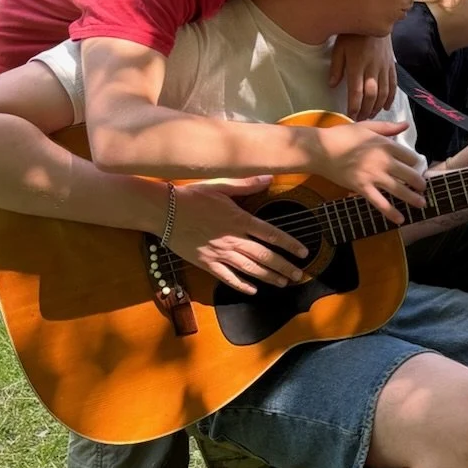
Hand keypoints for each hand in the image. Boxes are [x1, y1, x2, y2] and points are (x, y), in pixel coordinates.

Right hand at [169, 181, 310, 293]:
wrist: (164, 211)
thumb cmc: (192, 196)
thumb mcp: (221, 185)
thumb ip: (247, 184)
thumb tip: (269, 178)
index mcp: (240, 220)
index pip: (272, 235)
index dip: (290, 245)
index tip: (304, 253)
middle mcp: (233, 239)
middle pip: (265, 256)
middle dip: (284, 267)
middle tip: (298, 275)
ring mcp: (220, 253)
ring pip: (250, 269)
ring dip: (269, 277)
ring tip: (283, 283)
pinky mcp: (206, 263)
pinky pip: (227, 277)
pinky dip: (241, 285)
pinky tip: (253, 290)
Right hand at [313, 120, 427, 219]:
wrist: (321, 149)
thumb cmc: (342, 135)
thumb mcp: (366, 127)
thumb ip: (388, 128)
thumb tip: (406, 125)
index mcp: (385, 145)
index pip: (410, 157)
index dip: (416, 163)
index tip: (416, 168)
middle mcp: (383, 161)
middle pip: (410, 175)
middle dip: (419, 183)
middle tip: (423, 188)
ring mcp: (373, 176)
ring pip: (399, 190)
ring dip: (413, 199)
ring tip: (421, 204)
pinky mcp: (362, 188)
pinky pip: (380, 203)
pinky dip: (391, 212)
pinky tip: (401, 219)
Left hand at [329, 32, 396, 118]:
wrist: (374, 19)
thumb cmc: (352, 33)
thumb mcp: (339, 47)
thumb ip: (336, 67)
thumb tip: (332, 84)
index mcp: (357, 64)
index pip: (356, 91)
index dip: (354, 106)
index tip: (350, 116)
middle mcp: (372, 67)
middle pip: (371, 95)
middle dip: (366, 110)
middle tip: (360, 120)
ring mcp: (384, 67)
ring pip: (383, 92)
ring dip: (377, 107)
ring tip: (371, 115)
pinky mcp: (391, 65)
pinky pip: (393, 84)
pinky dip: (391, 97)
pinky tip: (386, 107)